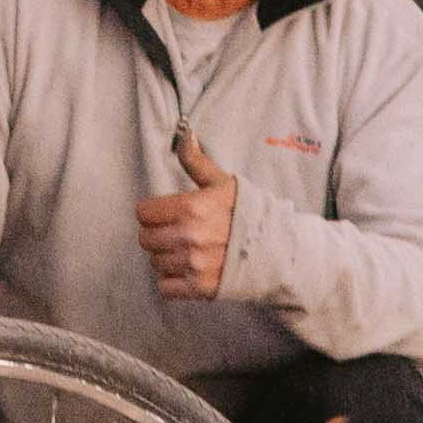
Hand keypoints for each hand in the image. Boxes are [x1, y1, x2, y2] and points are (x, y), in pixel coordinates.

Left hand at [138, 129, 243, 299]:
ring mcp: (195, 265)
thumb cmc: (249, 212)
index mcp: (192, 207)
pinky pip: (165, 287)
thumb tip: (185, 134)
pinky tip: (189, 269)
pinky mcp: (200, 288)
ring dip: (166, 257)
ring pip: (155, 262)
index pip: (143, 212)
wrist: (279, 249)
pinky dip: (173, 281)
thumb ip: (197, 162)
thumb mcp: (223, 183)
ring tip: (188, 250)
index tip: (165, 213)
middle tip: (177, 232)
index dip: (152, 211)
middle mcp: (190, 237)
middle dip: (157, 234)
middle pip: (145, 238)